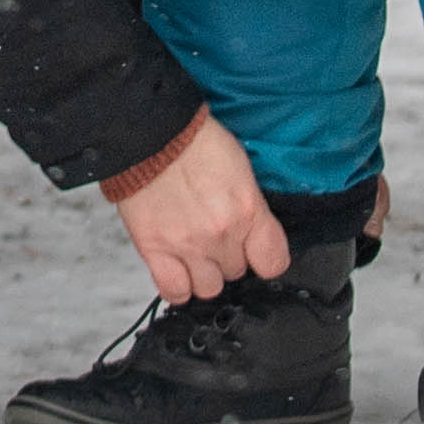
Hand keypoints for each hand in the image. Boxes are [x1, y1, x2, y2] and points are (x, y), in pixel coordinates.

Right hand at [92, 112, 291, 303]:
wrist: (150, 132)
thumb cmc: (194, 142)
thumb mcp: (240, 170)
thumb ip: (251, 207)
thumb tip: (253, 231)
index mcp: (248, 211)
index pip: (274, 263)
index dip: (263, 257)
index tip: (254, 250)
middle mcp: (221, 234)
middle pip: (236, 272)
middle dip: (227, 256)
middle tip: (213, 234)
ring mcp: (187, 245)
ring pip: (209, 288)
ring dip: (204, 273)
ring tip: (194, 251)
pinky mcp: (155, 249)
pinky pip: (175, 291)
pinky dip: (178, 286)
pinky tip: (177, 268)